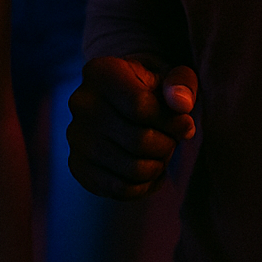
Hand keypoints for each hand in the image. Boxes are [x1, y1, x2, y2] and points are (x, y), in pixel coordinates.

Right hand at [67, 56, 195, 198]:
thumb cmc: (153, 88)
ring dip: (158, 167)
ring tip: (162, 154)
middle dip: (167, 146)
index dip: (172, 122)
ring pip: (132, 168)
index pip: (141, 107)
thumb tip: (181, 103)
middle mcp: (81, 103)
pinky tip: (150, 171)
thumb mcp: (172, 76)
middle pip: (138, 141)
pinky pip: (119, 189)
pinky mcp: (77, 165)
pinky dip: (144, 186)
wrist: (123, 101)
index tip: (186, 124)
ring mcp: (76, 137)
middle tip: (173, 141)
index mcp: (101, 72)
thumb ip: (181, 83)